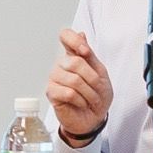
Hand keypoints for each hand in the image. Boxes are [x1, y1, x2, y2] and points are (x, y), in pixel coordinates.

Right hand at [44, 30, 111, 144]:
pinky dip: (80, 100)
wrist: (94, 118)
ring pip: (74, 80)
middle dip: (92, 79)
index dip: (74, 41)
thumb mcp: (100, 73)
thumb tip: (81, 33)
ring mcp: (54, 78)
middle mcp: (62, 65)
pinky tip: (81, 103)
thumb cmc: (97, 96)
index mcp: (74, 56)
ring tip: (90, 99)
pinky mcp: (51, 93)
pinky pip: (68, 93)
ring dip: (89, 93)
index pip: (66, 36)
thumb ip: (90, 55)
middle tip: (97, 90)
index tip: (85, 52)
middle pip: (75, 62)